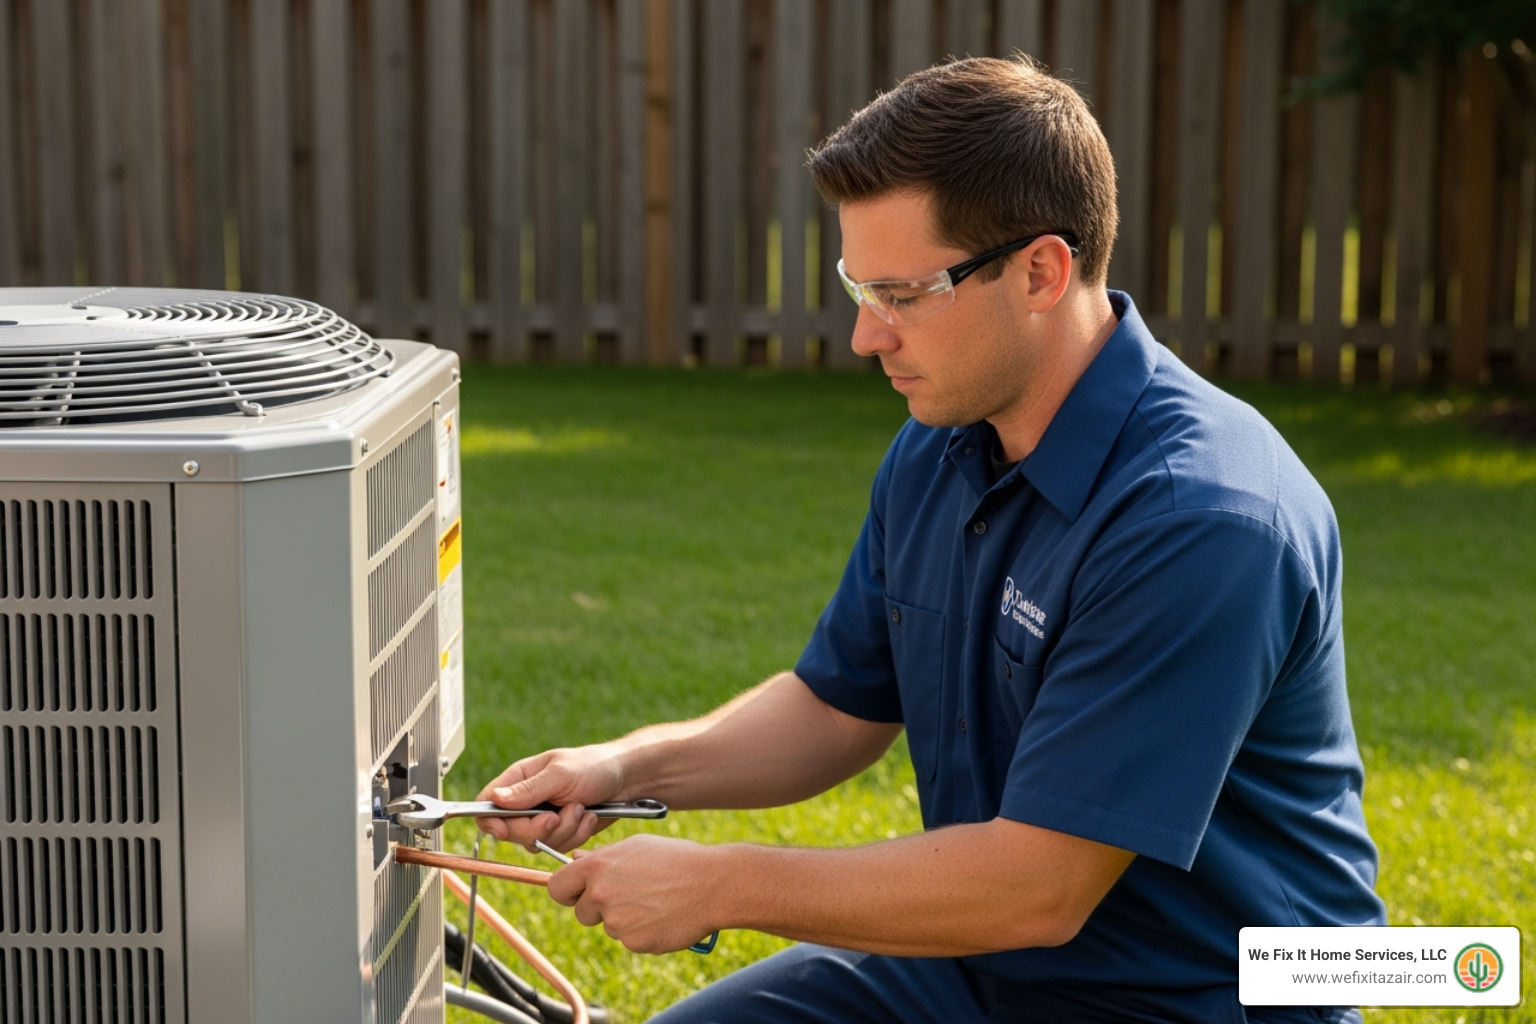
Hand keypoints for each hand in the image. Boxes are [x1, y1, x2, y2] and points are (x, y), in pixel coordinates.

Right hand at [475, 744, 625, 849]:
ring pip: (537, 842)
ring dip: (563, 829)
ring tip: (581, 808)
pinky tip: (589, 817)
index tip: (504, 830)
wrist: (628, 779)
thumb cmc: (594, 766)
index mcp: (520, 779)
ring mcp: (544, 818)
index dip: (491, 821)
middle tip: (555, 817)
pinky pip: (559, 846)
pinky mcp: (562, 832)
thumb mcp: (561, 774)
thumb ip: (528, 790)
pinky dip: (576, 834)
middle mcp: (527, 801)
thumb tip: (495, 799)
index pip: (488, 804)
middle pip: (511, 831)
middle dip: (537, 829)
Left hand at [547, 834, 719, 954]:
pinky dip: (642, 931)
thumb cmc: (677, 859)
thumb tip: (576, 861)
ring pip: (609, 926)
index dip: (567, 891)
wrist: (713, 884)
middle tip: (628, 895)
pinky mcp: (634, 942)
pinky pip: (629, 940)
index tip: (577, 892)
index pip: (557, 887)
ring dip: (624, 919)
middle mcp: (602, 895)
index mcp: (598, 867)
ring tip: (654, 900)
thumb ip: (602, 857)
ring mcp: (617, 922)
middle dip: (598, 908)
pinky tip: (663, 915)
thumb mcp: (637, 846)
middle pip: (582, 912)